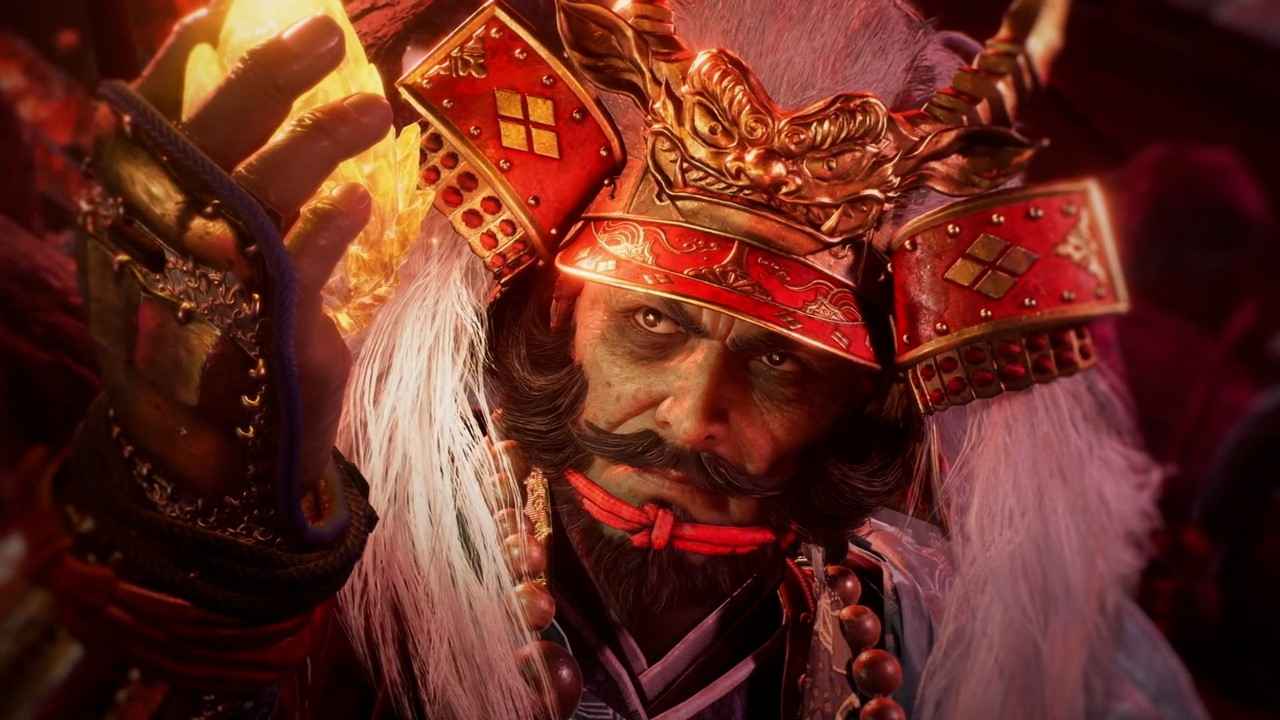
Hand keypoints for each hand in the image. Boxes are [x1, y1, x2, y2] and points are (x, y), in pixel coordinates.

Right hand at [104, 9, 390, 508]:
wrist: (215, 466)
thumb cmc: (213, 345)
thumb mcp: (198, 263)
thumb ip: (217, 189)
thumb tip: (249, 101)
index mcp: (132, 217)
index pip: (148, 124)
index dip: (182, 67)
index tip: (222, 15)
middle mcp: (159, 244)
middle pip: (209, 141)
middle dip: (267, 79)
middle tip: (325, 34)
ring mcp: (208, 288)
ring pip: (258, 193)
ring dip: (318, 141)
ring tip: (375, 110)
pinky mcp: (264, 331)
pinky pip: (297, 264)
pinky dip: (331, 228)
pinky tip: (364, 203)